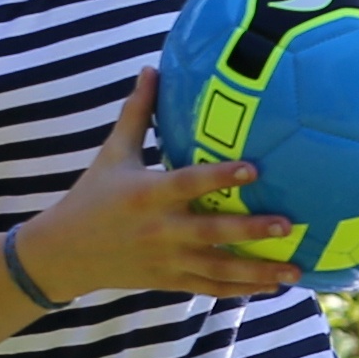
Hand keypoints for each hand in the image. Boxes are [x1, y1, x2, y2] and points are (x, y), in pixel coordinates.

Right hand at [18, 77, 305, 301]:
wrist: (64, 253)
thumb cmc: (92, 195)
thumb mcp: (112, 153)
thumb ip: (136, 113)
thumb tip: (153, 68)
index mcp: (146, 194)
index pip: (188, 183)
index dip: (220, 176)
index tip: (255, 168)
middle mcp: (159, 230)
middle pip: (211, 233)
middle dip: (250, 230)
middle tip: (288, 224)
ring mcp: (166, 260)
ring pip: (218, 269)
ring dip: (257, 271)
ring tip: (294, 270)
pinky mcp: (169, 281)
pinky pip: (210, 288)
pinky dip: (241, 289)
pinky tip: (273, 287)